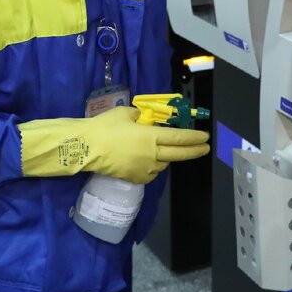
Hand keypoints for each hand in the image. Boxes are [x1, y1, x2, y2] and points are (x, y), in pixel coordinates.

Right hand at [19, 107, 209, 182]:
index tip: (205, 138)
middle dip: (194, 151)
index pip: (179, 138)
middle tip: (205, 149)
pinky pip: (150, 173)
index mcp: (151, 136)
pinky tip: (148, 162)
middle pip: (179, 154)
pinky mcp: (135, 178)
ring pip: (163, 164)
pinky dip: (153, 167)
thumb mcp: (125, 113)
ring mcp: (144, 168)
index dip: (194, 138)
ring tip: (165, 151)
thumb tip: (144, 120)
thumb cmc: (105, 127)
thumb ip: (139, 117)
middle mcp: (152, 154)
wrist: (86, 148)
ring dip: (167, 157)